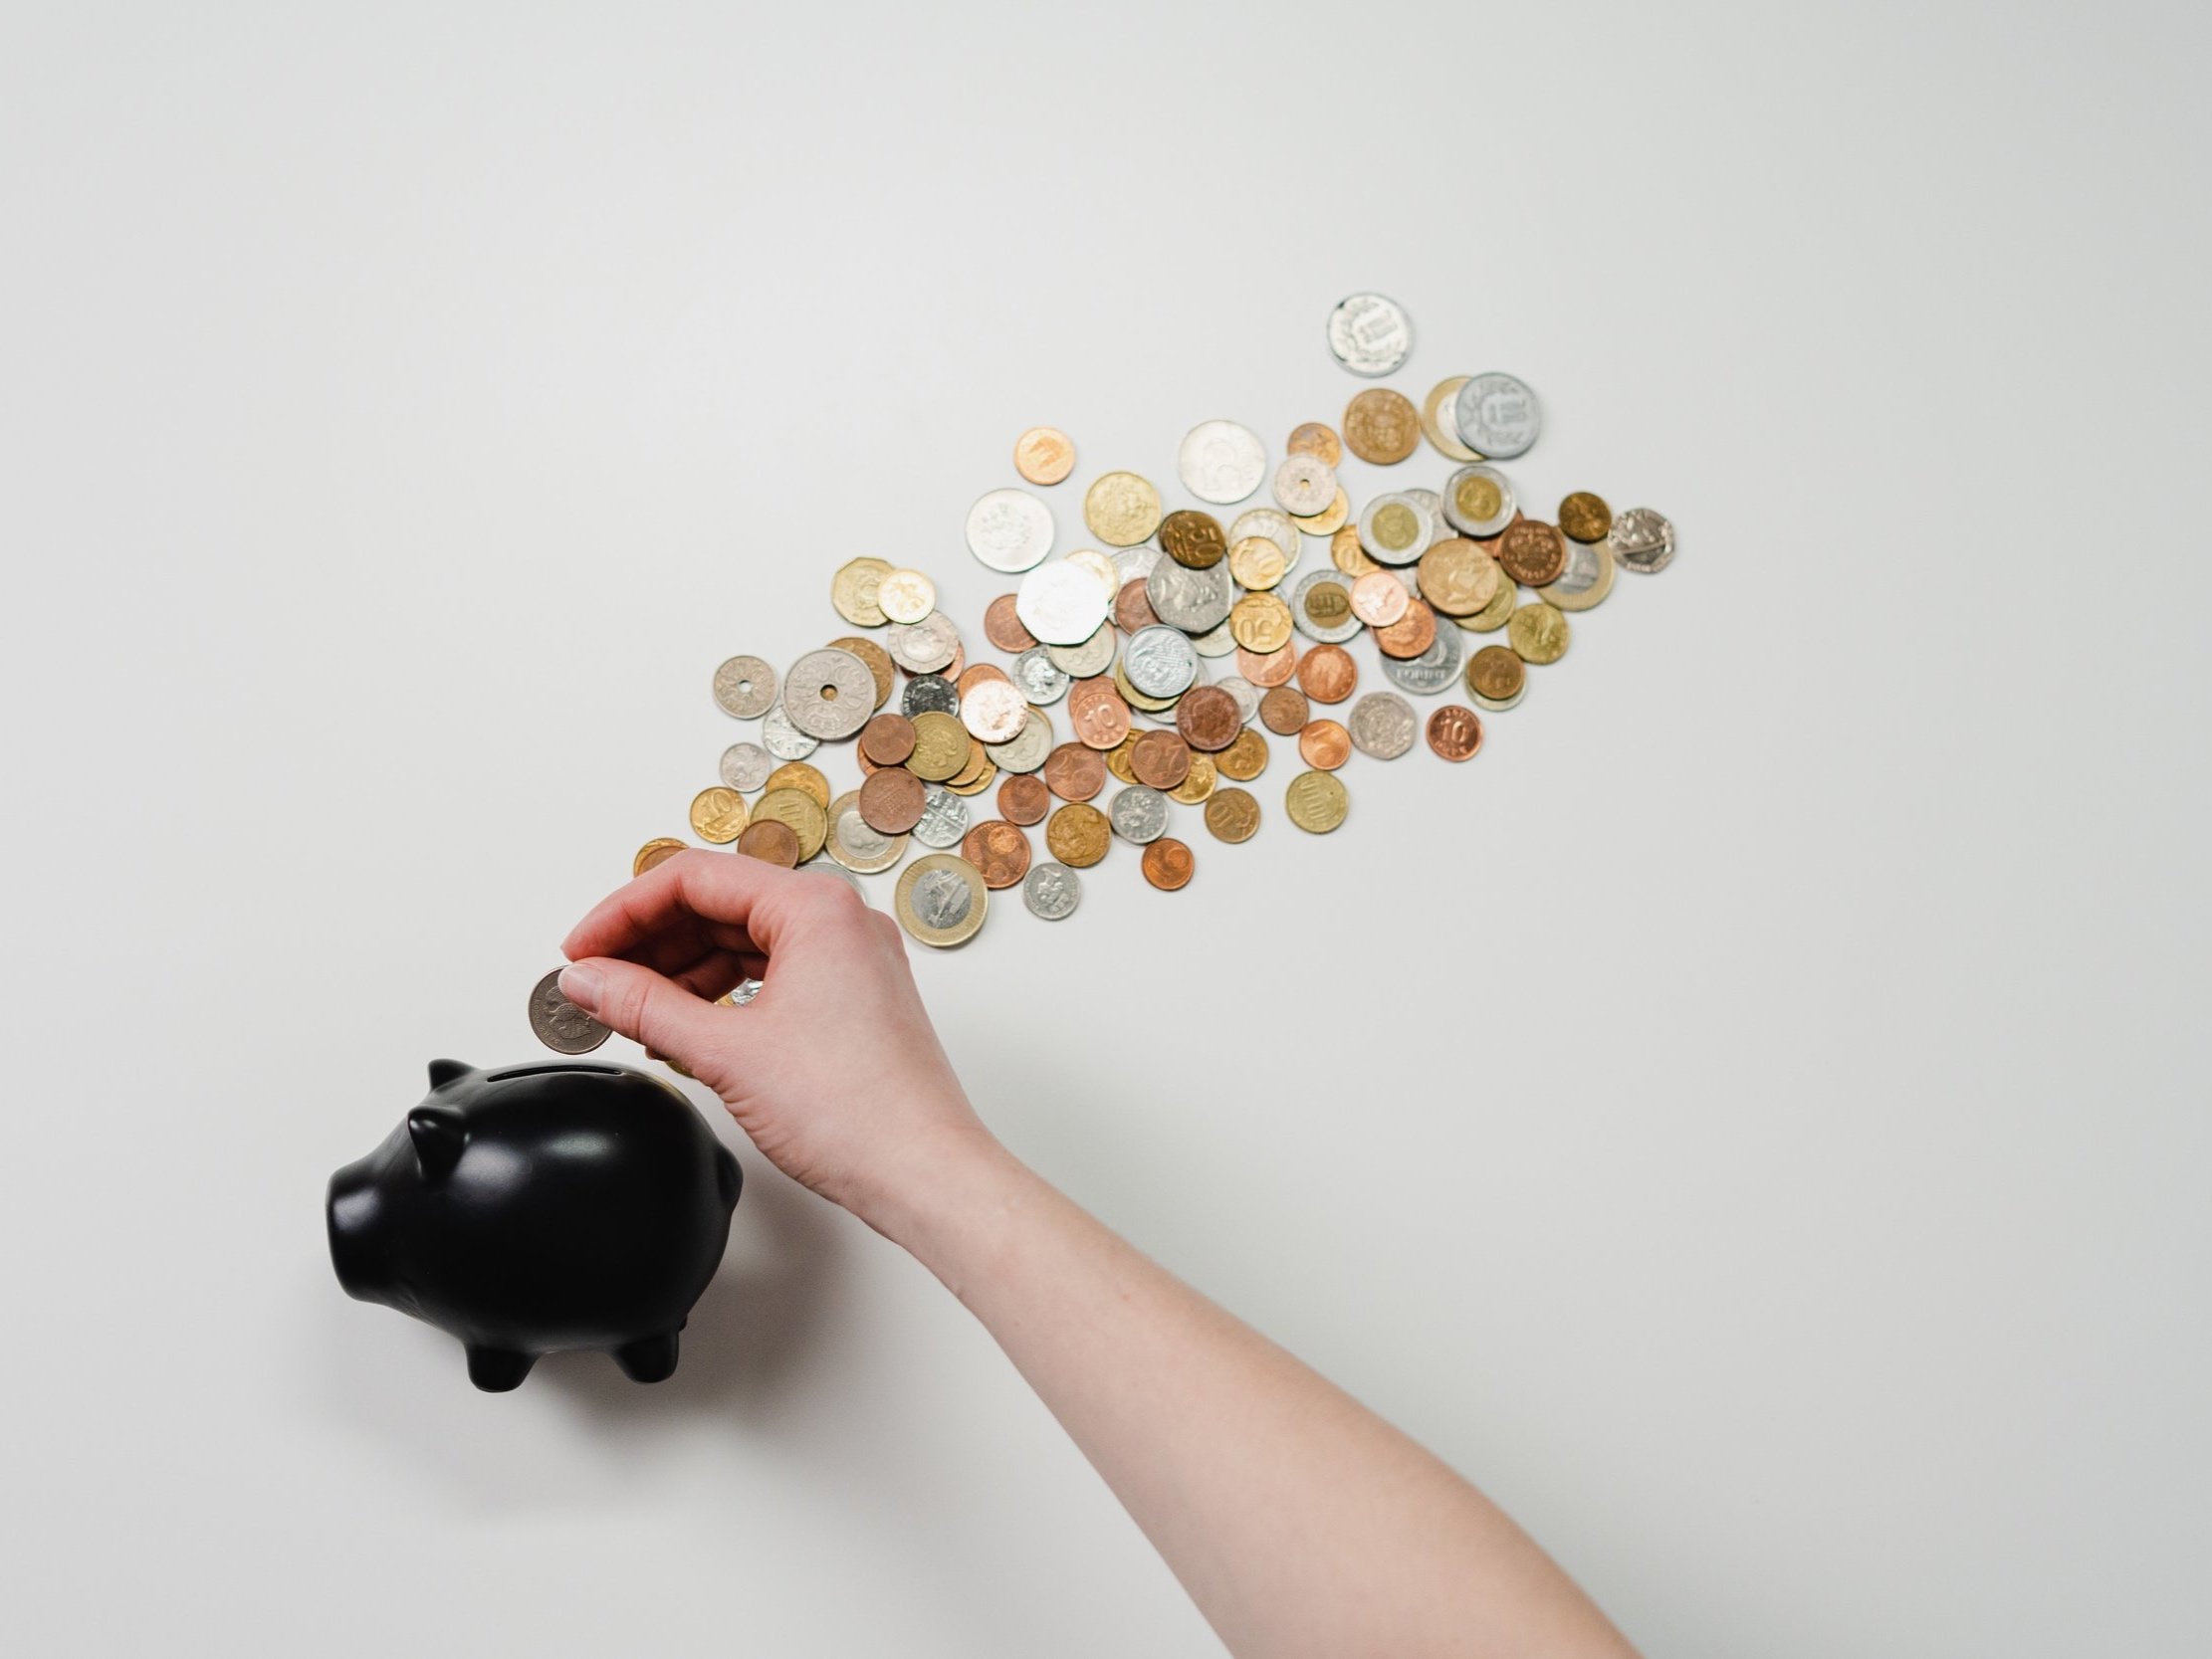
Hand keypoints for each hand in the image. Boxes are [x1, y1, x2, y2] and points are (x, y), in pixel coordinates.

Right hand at [557, 852, 995, 1223]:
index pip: (695, 878)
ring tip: (630, 1009)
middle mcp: (842, 921)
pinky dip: (720, 994)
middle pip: (719, 903)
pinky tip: (682, 1026)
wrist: (922, 1173)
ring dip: (681, 970)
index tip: (581, 951)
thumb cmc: (856, 1112)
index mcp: (817, 908)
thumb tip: (589, 980)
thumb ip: (643, 1005)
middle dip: (649, 942)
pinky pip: (770, 972)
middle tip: (594, 980)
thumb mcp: (725, 1051)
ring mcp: (852, 959)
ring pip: (743, 940)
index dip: (623, 912)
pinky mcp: (853, 998)